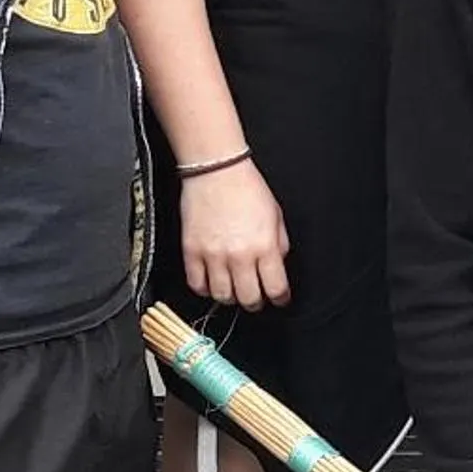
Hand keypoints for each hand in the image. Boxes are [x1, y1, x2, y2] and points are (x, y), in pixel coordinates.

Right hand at [182, 159, 290, 309]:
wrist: (216, 169)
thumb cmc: (246, 186)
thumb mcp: (275, 214)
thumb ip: (279, 244)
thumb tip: (277, 265)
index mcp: (264, 245)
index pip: (276, 288)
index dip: (280, 297)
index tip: (279, 297)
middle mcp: (240, 255)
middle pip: (249, 299)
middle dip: (256, 302)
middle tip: (256, 296)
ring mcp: (214, 255)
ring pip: (222, 297)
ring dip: (231, 296)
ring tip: (234, 288)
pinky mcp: (192, 252)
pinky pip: (197, 284)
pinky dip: (205, 288)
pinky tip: (212, 280)